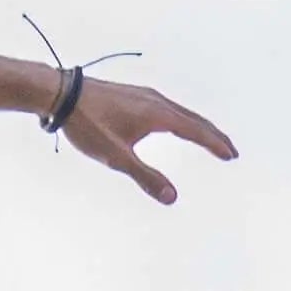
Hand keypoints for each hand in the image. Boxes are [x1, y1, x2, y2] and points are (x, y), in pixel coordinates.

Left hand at [58, 73, 237, 205]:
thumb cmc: (87, 124)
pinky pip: (166, 107)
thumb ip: (145, 177)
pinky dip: (180, 118)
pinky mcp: (132, 95)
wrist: (59, 93)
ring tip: (207, 138)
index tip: (231, 155)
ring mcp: (143, 95)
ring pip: (180, 111)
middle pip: (193, 119)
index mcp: (158, 114)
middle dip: (212, 135)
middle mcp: (156, 101)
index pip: (196, 131)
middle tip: (229, 150)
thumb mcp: (116, 156)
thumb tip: (172, 197)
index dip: (215, 144)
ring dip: (197, 126)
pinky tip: (171, 124)